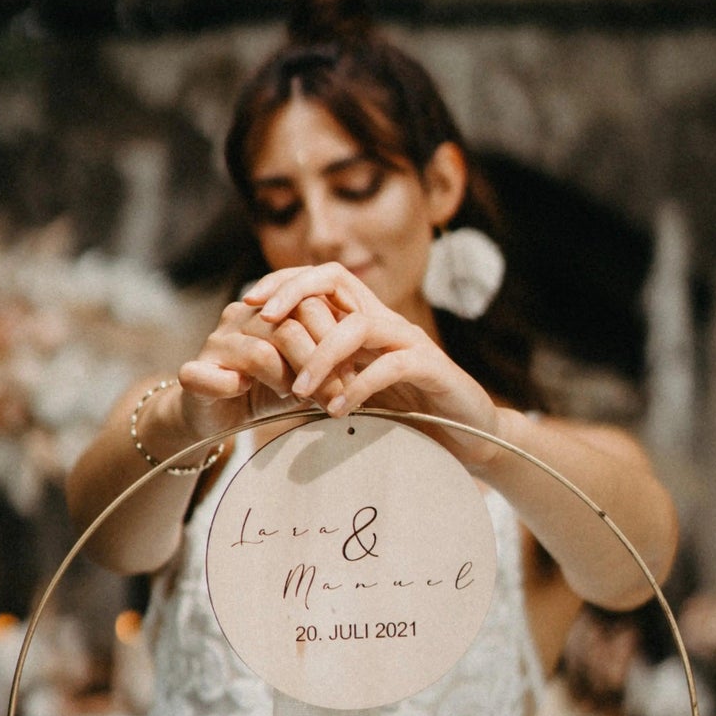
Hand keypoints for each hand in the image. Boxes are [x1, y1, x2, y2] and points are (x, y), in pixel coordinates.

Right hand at [176, 292, 341, 440]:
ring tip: (299, 399)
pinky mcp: (193, 372)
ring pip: (261, 352)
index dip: (335, 342)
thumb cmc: (263, 393)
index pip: (310, 307)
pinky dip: (229, 386)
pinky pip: (212, 375)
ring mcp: (216, 343)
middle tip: (337, 396)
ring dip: (287, 380)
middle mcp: (242, 318)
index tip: (354, 375)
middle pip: (291, 327)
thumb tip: (369, 368)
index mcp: (270, 311)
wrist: (214, 417)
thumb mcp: (302, 374)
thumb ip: (326, 362)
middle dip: (319, 365)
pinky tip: (243, 394)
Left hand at [244, 264, 502, 465]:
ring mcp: (410, 341)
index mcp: (365, 320)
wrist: (466, 435)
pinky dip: (361, 386)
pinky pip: (392, 365)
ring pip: (359, 326)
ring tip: (299, 390)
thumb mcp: (353, 391)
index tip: (249, 304)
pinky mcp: (432, 367)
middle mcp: (386, 321)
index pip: (322, 279)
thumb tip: (268, 373)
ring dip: (323, 355)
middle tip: (264, 321)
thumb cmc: (406, 415)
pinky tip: (339, 409)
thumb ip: (321, 377)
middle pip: (337, 280)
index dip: (285, 282)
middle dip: (295, 294)